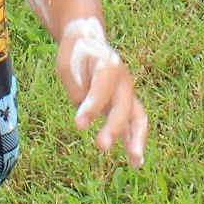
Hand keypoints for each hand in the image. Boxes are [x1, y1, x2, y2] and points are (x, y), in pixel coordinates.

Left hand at [56, 19, 146, 167]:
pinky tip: (135, 162)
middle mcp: (122, 79)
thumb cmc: (76, 51)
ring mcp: (126, 93)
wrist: (89, 40)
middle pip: (124, 104)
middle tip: (101, 146)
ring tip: (135, 161)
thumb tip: (83, 105)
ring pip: (137, 116)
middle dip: (115, 126)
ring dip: (136, 138)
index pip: (103, 86)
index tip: (79, 124)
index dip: (93, 105)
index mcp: (108, 63)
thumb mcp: (66, 58)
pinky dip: (136, 142)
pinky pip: (134, 125)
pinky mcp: (125, 106)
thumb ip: (73, 80)